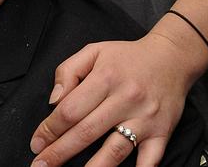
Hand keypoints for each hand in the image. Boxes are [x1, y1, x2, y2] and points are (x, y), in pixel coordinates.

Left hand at [30, 34, 192, 166]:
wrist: (171, 58)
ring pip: (114, 151)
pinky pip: (148, 162)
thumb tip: (54, 99)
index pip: (70, 109)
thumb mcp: (94, 51)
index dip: (50, 128)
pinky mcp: (161, 134)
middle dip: (60, 152)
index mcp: (105, 78)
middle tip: (41, 165)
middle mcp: (124, 99)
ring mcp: (144, 119)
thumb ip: (69, 71)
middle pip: (86, 132)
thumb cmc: (127, 57)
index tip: (37, 142)